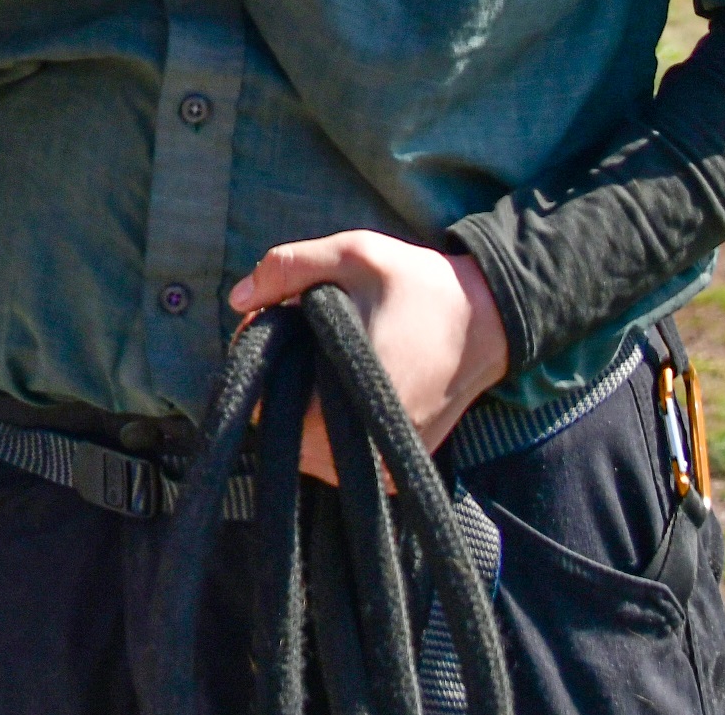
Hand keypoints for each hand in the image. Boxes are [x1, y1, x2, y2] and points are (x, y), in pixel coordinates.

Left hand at [228, 232, 508, 483]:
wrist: (487, 320)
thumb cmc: (418, 285)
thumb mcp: (353, 254)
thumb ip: (289, 267)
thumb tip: (237, 299)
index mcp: (352, 394)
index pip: (270, 407)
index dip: (261, 364)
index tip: (276, 327)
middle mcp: (369, 444)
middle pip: (286, 433)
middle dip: (281, 386)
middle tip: (302, 339)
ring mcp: (384, 465)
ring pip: (312, 449)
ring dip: (305, 409)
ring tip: (326, 360)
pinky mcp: (397, 469)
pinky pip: (342, 456)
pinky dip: (331, 424)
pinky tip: (343, 384)